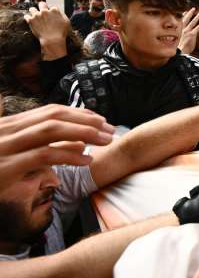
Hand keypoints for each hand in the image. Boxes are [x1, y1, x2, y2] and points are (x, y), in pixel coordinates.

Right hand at [0, 104, 114, 188]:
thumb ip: (34, 144)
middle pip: (54, 116)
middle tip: (110, 128)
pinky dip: (68, 155)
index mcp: (9, 125)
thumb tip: (74, 143)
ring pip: (52, 131)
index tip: (100, 119)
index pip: (49, 111)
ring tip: (105, 140)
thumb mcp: (9, 153)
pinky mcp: (7, 166)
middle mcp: (8, 131)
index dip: (78, 113)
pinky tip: (86, 159)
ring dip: (84, 133)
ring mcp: (6, 147)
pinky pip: (44, 155)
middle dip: (86, 120)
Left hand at [24, 2, 70, 59]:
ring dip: (33, 11)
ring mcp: (37, 15)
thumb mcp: (66, 22)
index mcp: (54, 10)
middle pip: (41, 4)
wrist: (52, 40)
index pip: (52, 7)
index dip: (52, 11)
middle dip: (42, 7)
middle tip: (42, 11)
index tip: (52, 16)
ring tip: (35, 15)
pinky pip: (26, 16)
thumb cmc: (61, 32)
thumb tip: (58, 12)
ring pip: (32, 8)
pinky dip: (28, 18)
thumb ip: (62, 14)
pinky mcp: (30, 20)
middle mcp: (44, 11)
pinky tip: (30, 20)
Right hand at [178, 7, 198, 54]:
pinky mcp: (191, 35)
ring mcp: (187, 32)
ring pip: (192, 22)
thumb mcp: (179, 39)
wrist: (179, 52)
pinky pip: (197, 29)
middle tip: (193, 8)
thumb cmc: (179, 47)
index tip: (185, 11)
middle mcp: (182, 29)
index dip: (184, 15)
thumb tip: (183, 34)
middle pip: (186, 19)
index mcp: (179, 30)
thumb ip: (182, 35)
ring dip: (197, 17)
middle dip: (190, 13)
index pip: (181, 20)